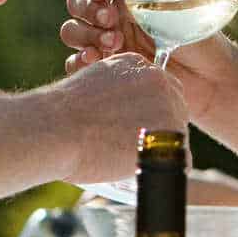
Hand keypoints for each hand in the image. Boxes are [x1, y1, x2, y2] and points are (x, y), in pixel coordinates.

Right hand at [41, 54, 189, 183]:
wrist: (56, 129)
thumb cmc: (61, 115)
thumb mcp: (89, 85)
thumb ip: (112, 91)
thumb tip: (117, 111)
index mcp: (137, 65)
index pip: (158, 89)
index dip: (149, 111)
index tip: (134, 125)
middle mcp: (158, 81)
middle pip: (175, 109)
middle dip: (159, 129)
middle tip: (134, 146)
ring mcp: (168, 108)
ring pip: (178, 136)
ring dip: (160, 151)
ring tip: (131, 159)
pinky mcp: (171, 137)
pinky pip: (182, 160)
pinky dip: (167, 170)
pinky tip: (144, 171)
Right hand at [59, 0, 237, 124]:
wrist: (211, 79)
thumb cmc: (199, 37)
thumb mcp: (175, 7)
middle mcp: (113, 15)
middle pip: (77, 5)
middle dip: (88, 11)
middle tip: (112, 23)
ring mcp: (107, 43)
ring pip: (73, 32)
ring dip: (85, 36)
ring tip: (113, 46)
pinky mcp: (107, 70)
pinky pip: (77, 64)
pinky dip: (78, 62)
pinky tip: (94, 63)